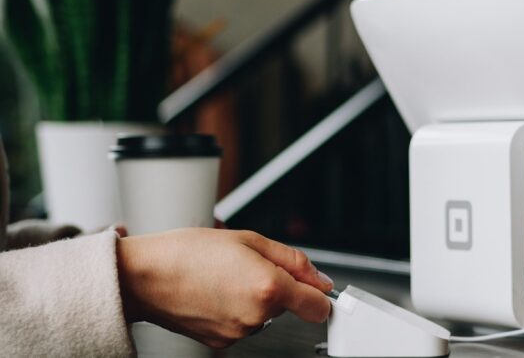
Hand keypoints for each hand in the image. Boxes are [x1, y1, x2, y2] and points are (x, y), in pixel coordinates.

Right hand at [117, 228, 333, 347]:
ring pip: (264, 314)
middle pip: (288, 305)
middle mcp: (256, 316)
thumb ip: (293, 260)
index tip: (315, 287)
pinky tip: (216, 292)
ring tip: (225, 277)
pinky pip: (243, 323)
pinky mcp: (222, 342)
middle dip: (277, 284)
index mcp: (268, 287)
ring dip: (254, 297)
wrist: (144, 276)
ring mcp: (238, 332)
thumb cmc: (187, 253)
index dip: (319, 293)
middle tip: (247, 265)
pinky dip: (236, 309)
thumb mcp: (249, 239)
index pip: (318, 306)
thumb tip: (319, 277)